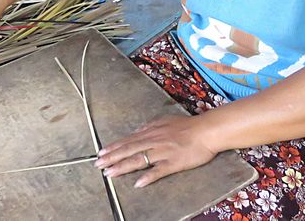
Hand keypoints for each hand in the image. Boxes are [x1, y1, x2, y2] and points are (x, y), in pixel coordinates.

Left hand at [94, 115, 217, 187]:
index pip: (128, 141)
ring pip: (139, 160)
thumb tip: (137, 132)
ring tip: (110, 173)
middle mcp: (153, 141)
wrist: (206, 131)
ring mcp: (163, 152)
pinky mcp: (174, 162)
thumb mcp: (164, 121)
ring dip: (123, 167)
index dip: (113, 147)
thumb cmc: (187, 126)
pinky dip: (148, 177)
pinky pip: (159, 171)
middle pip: (129, 150)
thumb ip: (149, 127)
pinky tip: (138, 183)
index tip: (100, 153)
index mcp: (151, 132)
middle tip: (98, 165)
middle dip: (112, 158)